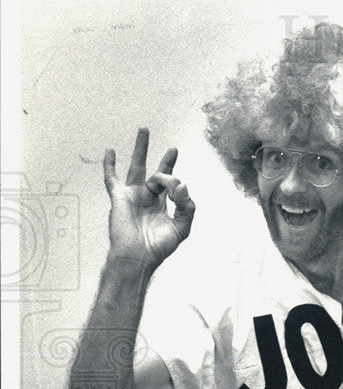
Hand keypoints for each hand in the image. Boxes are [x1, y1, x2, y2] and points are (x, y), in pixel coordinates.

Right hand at [103, 127, 194, 267]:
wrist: (137, 257)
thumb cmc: (157, 247)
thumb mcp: (181, 228)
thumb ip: (187, 208)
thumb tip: (183, 186)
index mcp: (162, 206)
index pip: (173, 187)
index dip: (177, 183)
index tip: (179, 188)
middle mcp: (148, 198)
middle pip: (157, 174)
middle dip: (166, 161)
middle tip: (174, 148)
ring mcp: (133, 196)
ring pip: (137, 168)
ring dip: (141, 149)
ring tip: (145, 130)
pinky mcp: (119, 197)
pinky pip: (111, 178)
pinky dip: (109, 165)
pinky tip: (110, 152)